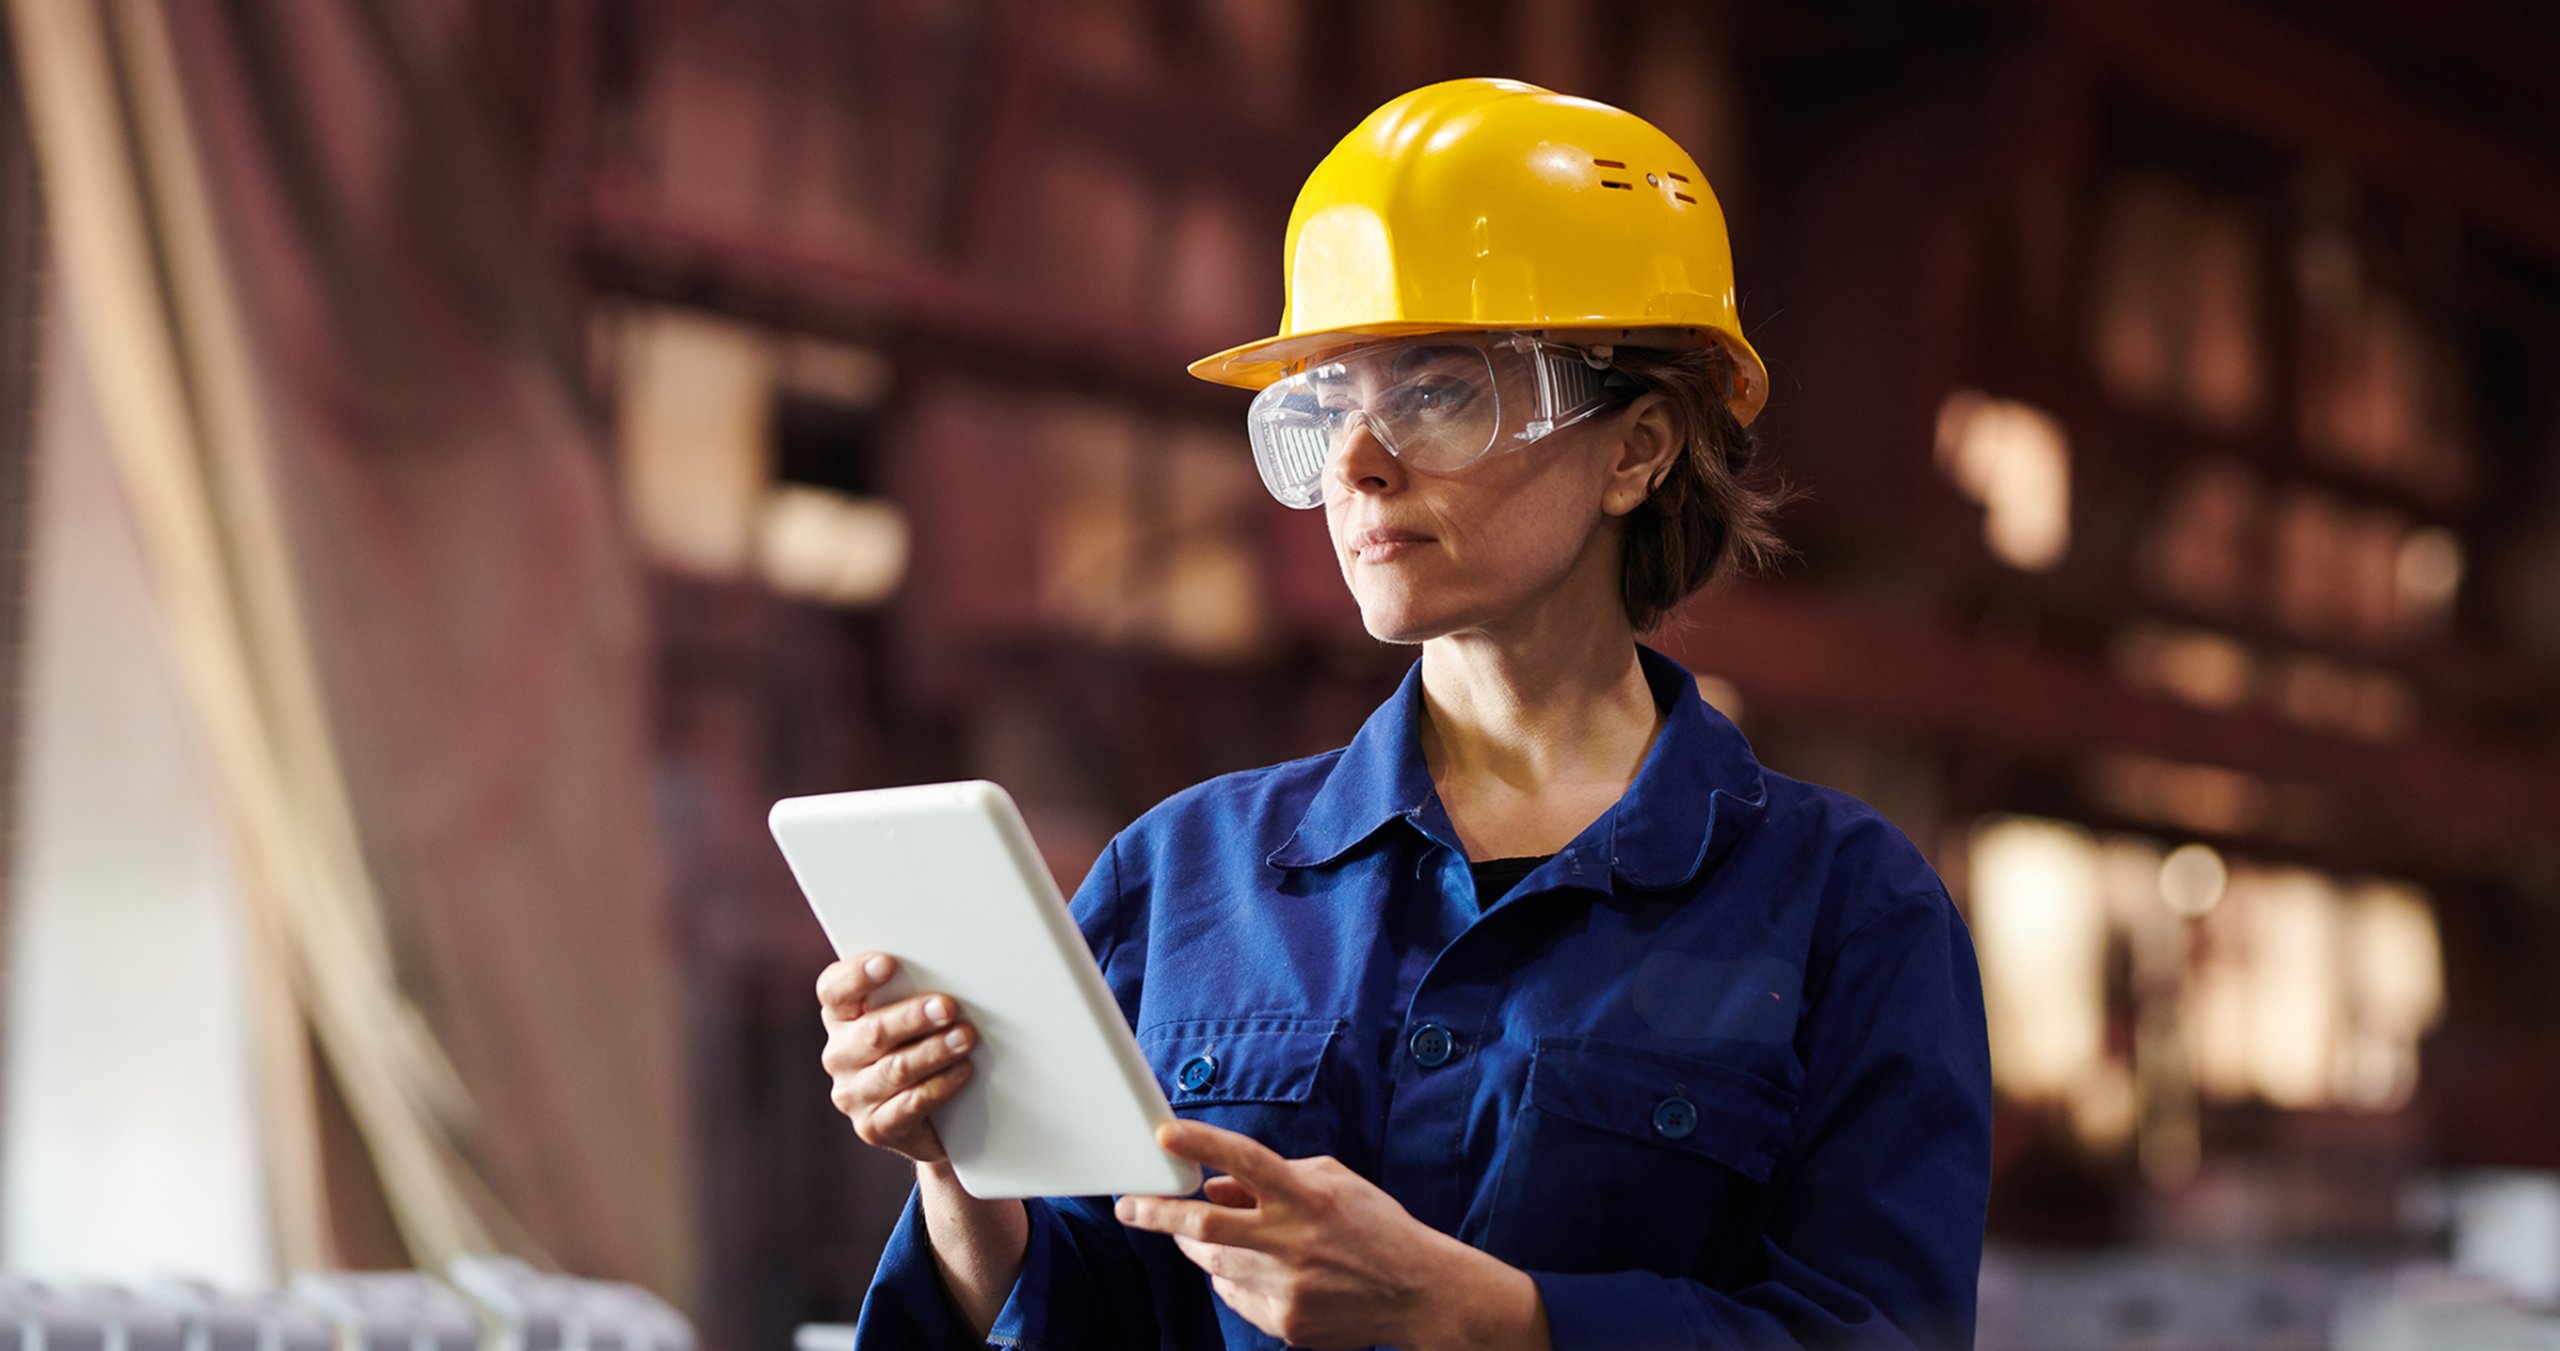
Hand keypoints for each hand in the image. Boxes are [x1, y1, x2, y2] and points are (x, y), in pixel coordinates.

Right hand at [816, 954, 976, 1163]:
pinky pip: (909, 1104)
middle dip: (912, 1017)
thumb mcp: (914, 1017)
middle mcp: (840, 1055)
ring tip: (965, 1038)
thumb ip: (916, 993)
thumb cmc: (923, 1046)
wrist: (932, 1118)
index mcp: (842, 1017)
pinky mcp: (873, 1127)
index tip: (888, 963)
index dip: (857, 976)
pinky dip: (939, 1086)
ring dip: (933, 1052)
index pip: (834, 990)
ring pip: (894, 1069)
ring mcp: (853, 1094)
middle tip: (948, 1007)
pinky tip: (962, 1071)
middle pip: (872, 1031)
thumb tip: (953, 971)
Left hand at [1114, 1120, 1548, 1349]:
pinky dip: (1233, 1278)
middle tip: (1130, 1204)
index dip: (1202, 1145)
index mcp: (1306, 1196)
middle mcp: (1291, 1241)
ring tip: (1193, 1232)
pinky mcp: (1284, 1322)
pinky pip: (1236, 1295)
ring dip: (1196, 1244)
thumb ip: (1273, 1179)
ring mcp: (1285, 1287)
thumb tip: (1217, 1185)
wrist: (1418, 1294)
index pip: (1245, 1161)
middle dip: (1157, 1213)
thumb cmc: (1375, 1227)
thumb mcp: (1332, 1182)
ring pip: (1213, 1263)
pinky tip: (1256, 1269)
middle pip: (1204, 1225)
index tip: (1164, 1135)